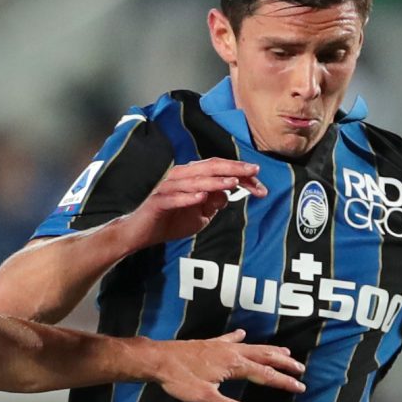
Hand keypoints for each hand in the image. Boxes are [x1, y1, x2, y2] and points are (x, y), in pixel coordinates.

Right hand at [119, 158, 260, 248]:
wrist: (141, 233)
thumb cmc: (171, 220)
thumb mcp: (201, 214)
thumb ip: (215, 203)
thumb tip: (230, 192)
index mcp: (192, 176)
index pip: (219, 169)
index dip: (240, 173)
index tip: (259, 180)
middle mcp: (180, 176)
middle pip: (210, 168)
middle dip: (233, 169)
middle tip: (253, 171)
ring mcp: (168, 187)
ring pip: (194, 180)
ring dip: (214, 181)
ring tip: (233, 182)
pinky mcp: (158, 201)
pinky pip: (174, 197)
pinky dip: (188, 197)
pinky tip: (201, 197)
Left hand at [143, 330, 305, 401]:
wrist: (158, 359)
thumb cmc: (179, 378)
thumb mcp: (203, 397)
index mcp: (234, 365)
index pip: (265, 375)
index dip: (284, 382)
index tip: (300, 387)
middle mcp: (232, 352)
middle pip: (264, 356)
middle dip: (284, 363)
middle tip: (300, 369)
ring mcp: (221, 346)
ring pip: (252, 347)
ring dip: (269, 350)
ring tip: (284, 352)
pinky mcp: (210, 345)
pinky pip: (230, 340)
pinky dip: (239, 337)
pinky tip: (242, 333)